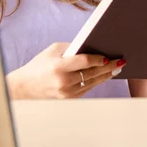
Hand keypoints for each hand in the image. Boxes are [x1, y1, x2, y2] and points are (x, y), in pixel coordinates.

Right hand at [6, 42, 125, 98]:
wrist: (25, 87)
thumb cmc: (40, 64)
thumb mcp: (53, 50)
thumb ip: (72, 48)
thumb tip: (92, 46)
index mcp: (59, 67)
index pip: (85, 62)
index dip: (99, 59)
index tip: (110, 56)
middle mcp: (64, 82)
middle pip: (92, 74)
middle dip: (109, 67)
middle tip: (121, 61)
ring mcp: (67, 94)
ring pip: (92, 83)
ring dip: (106, 75)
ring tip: (117, 68)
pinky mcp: (69, 100)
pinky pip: (87, 89)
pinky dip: (97, 82)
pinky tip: (104, 75)